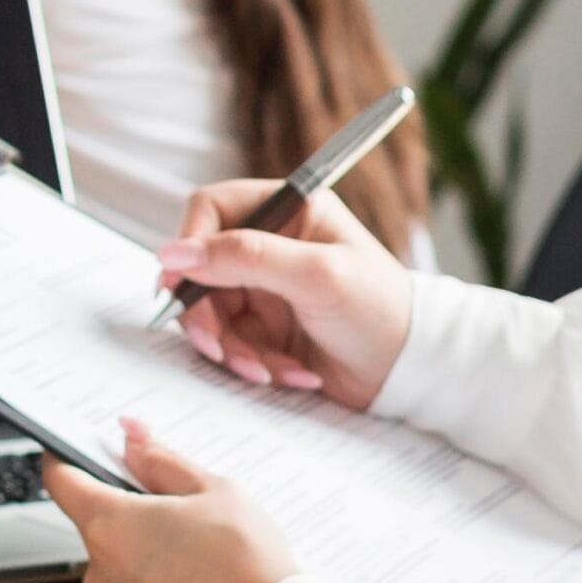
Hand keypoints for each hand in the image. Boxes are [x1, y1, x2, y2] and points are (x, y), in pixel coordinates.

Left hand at [42, 421, 295, 582]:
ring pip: (119, 559)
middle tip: (179, 501)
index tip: (81, 447)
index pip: (61, 480)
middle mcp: (101, 570)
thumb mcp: (213, 490)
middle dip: (130, 505)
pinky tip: (200, 578)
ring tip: (200, 545)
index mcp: (110, 525)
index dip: (67, 457)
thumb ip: (162, 461)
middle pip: (97, 521)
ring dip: (146, 545)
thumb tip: (131, 436)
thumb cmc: (248, 563)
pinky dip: (157, 580)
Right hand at [157, 181, 413, 409]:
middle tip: (218, 346)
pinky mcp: (265, 327)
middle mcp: (271, 243)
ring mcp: (266, 287)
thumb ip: (244, 257)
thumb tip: (172, 253)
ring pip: (211, 312)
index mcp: (288, 210)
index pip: (210, 209)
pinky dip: (253, 363)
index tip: (178, 286)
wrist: (408, 371)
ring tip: (267, 370)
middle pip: (200, 268)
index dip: (188, 245)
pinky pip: (232, 343)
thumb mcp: (314, 276)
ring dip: (233, 347)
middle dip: (206, 314)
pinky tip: (292, 373)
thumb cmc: (378, 310)